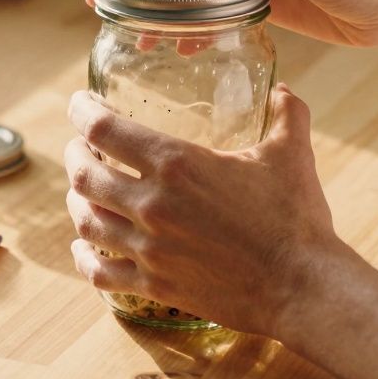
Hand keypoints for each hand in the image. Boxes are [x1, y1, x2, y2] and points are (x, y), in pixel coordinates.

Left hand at [64, 85, 351, 336]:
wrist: (302, 287)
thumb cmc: (296, 218)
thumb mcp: (291, 154)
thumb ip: (287, 115)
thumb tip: (284, 91)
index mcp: (176, 164)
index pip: (103, 128)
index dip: (82, 111)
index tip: (80, 104)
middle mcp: (151, 205)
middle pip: (84, 173)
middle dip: (75, 154)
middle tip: (80, 146)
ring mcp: (148, 249)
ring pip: (86, 220)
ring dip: (76, 199)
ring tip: (80, 189)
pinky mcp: (154, 286)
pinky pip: (100, 272)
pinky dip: (83, 257)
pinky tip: (82, 247)